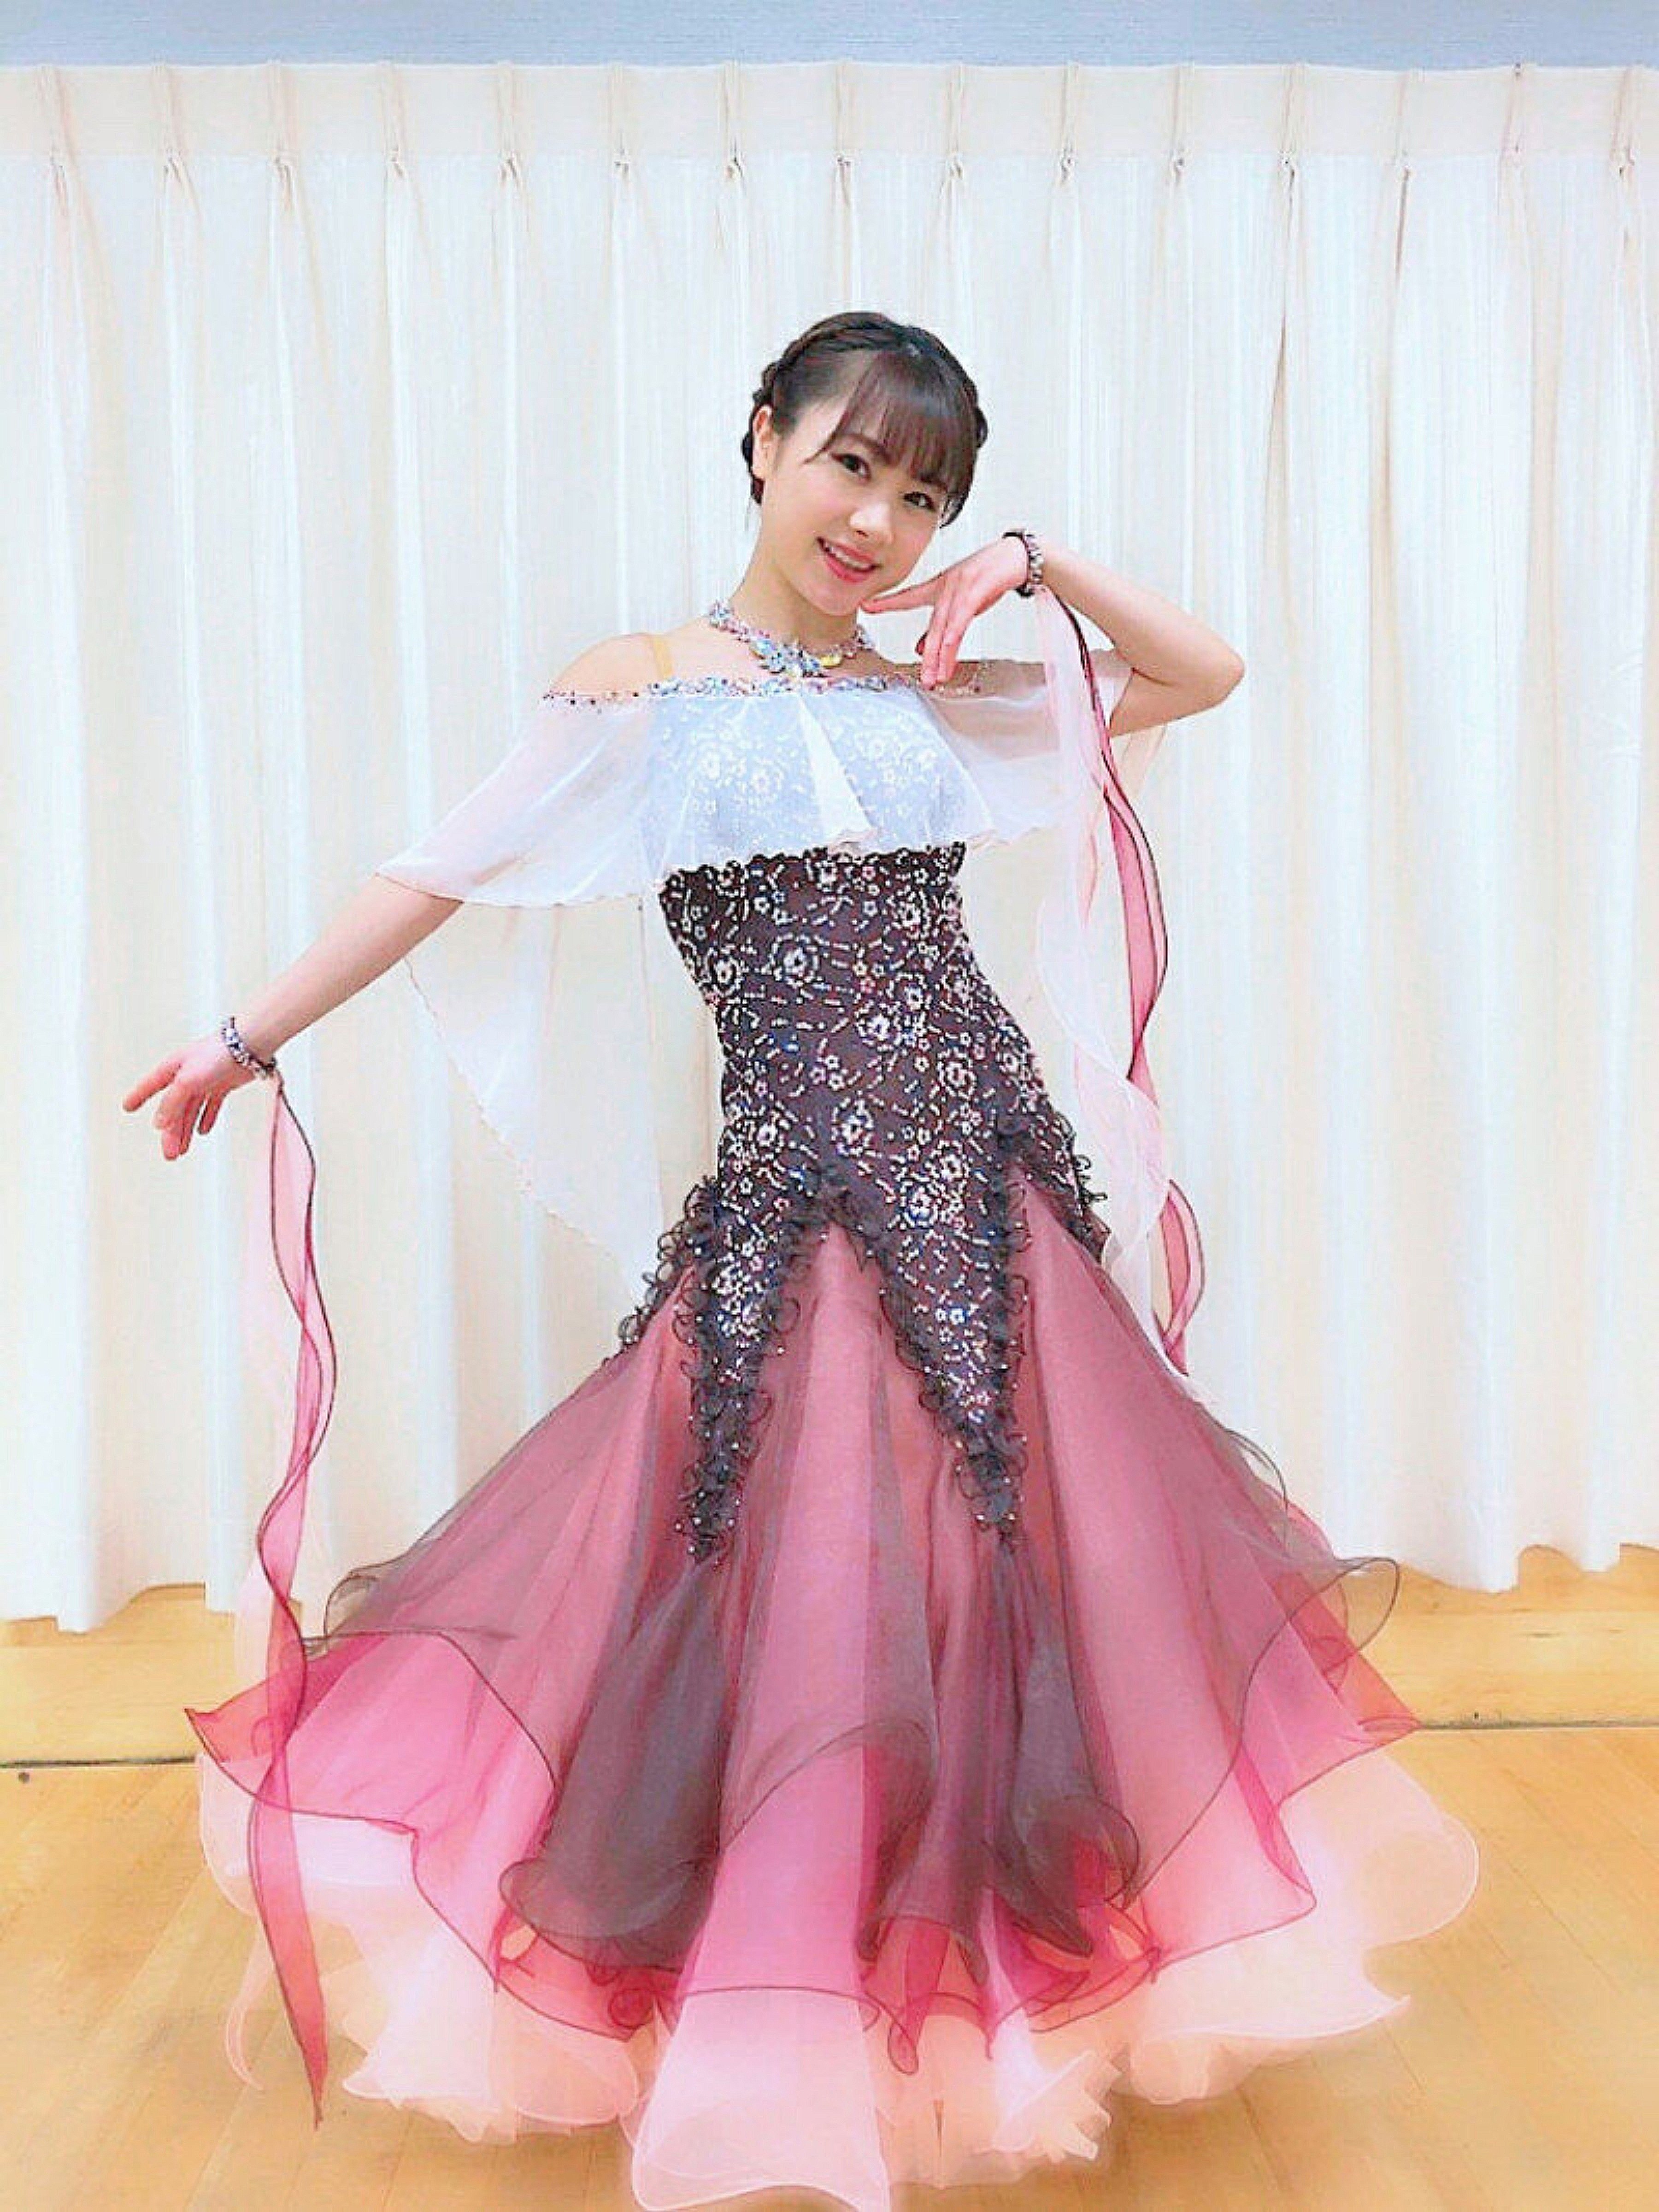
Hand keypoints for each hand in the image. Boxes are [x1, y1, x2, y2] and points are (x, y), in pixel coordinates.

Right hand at [122, 1032, 260, 1159]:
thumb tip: (158, 1124)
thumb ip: (172, 1102)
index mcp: (173, 1069)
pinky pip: (211, 1105)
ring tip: (182, 1150)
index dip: (138, 1096)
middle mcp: (187, 1075)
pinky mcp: (223, 1084)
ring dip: (186, 1131)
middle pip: (174, 1108)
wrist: (250, 1046)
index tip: (127, 1107)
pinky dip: (207, 1118)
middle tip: (169, 1154)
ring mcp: (206, 1080)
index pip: (151, 1085)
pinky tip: (203, 1131)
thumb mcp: (187, 1080)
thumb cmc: (217, 1055)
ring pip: (191, 1111)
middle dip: (170, 1132)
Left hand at [860, 534, 1034, 684]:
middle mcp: (946, 587)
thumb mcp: (963, 601)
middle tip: (924, 678)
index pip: (909, 597)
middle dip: (928, 656)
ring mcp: (961, 588)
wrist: (1016, 556)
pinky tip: (949, 650)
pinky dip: (954, 635)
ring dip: (941, 655)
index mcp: (939, 586)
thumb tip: (922, 649)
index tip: (867, 605)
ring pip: (946, 627)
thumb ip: (943, 624)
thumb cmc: (989, 577)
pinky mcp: (977, 590)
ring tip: (937, 676)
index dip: (887, 601)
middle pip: (932, 627)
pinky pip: (962, 617)